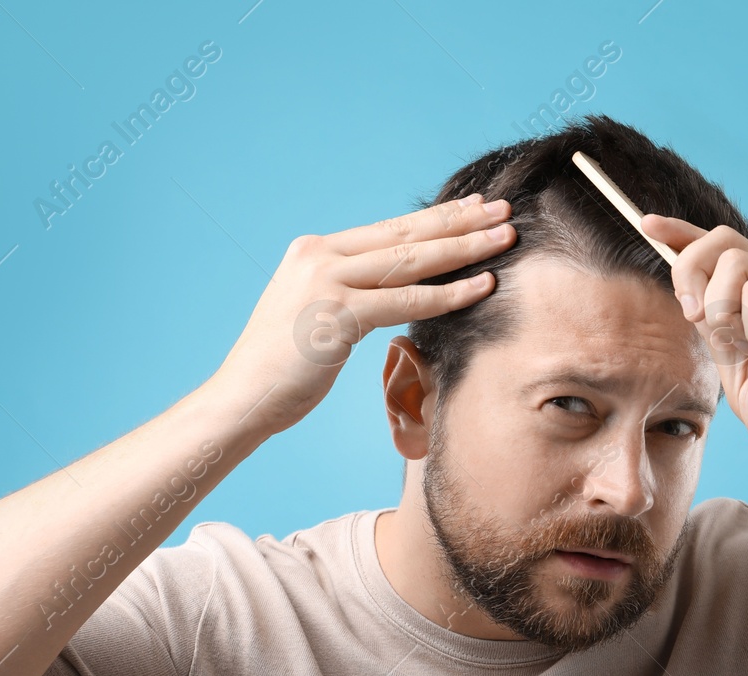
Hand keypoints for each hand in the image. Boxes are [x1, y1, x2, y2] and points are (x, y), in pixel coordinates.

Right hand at [216, 194, 516, 435]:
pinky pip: (406, 300)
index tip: (473, 206)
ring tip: (505, 239)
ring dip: (465, 249)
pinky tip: (483, 285)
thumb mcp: (313, 314)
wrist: (242, 398)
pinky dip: (449, 294)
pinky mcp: (336, 313)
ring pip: (411, 260)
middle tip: (503, 210)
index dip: (435, 217)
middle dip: (459, 220)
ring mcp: (326, 281)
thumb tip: (388, 287)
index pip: (388, 229)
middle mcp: (319, 255)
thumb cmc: (282, 367)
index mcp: (313, 250)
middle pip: (404, 234)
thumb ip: (346, 292)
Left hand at [640, 213, 747, 495]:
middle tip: (694, 317)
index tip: (646, 223)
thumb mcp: (742, 383)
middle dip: (690, 271)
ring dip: (721, 307)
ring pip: (736, 260)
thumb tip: (694, 301)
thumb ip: (719, 341)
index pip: (713, 259)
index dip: (680, 237)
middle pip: (719, 242)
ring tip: (744, 347)